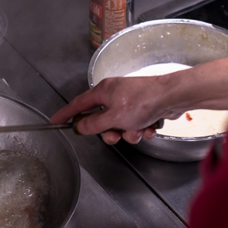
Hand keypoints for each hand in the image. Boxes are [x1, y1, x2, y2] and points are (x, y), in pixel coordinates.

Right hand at [50, 75, 171, 144]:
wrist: (172, 97)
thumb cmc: (143, 102)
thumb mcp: (113, 118)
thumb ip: (94, 125)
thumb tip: (80, 126)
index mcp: (103, 91)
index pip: (78, 104)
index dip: (65, 114)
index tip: (55, 121)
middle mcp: (114, 94)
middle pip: (101, 119)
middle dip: (110, 132)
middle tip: (116, 135)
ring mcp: (129, 101)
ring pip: (120, 125)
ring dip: (129, 133)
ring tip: (139, 129)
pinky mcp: (143, 108)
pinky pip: (135, 124)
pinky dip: (142, 129)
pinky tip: (150, 127)